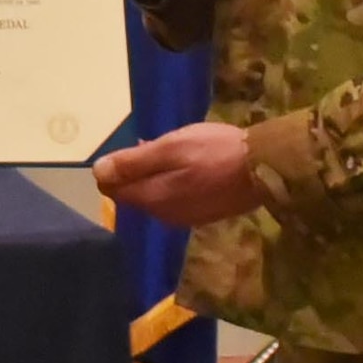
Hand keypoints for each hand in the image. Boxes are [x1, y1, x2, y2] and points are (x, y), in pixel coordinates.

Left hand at [94, 122, 262, 225]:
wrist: (265, 169)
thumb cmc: (214, 152)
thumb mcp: (171, 148)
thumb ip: (133, 162)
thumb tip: (97, 171)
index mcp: (153, 200)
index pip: (114, 190)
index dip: (111, 169)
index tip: (126, 148)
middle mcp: (165, 216)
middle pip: (134, 194)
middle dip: (134, 171)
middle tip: (149, 144)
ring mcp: (186, 218)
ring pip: (155, 196)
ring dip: (154, 175)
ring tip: (168, 150)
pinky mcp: (203, 214)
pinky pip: (175, 198)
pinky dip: (172, 181)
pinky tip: (186, 164)